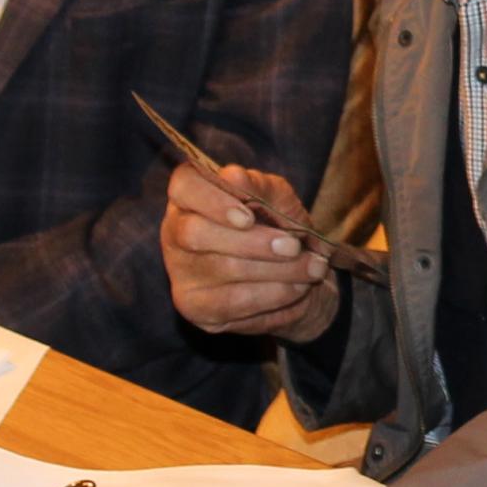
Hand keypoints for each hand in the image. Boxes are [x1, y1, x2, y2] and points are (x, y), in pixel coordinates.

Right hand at [159, 153, 340, 343]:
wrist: (299, 277)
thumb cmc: (280, 227)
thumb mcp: (278, 199)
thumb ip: (259, 186)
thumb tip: (235, 177)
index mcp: (191, 196)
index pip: (183, 186)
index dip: (211, 200)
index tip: (248, 216)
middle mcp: (175, 232)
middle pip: (194, 233)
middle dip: (252, 242)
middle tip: (293, 247)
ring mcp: (181, 273)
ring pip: (221, 270)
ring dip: (275, 270)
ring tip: (311, 268)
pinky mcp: (196, 308)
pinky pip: (233, 302)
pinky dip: (273, 294)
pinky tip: (297, 288)